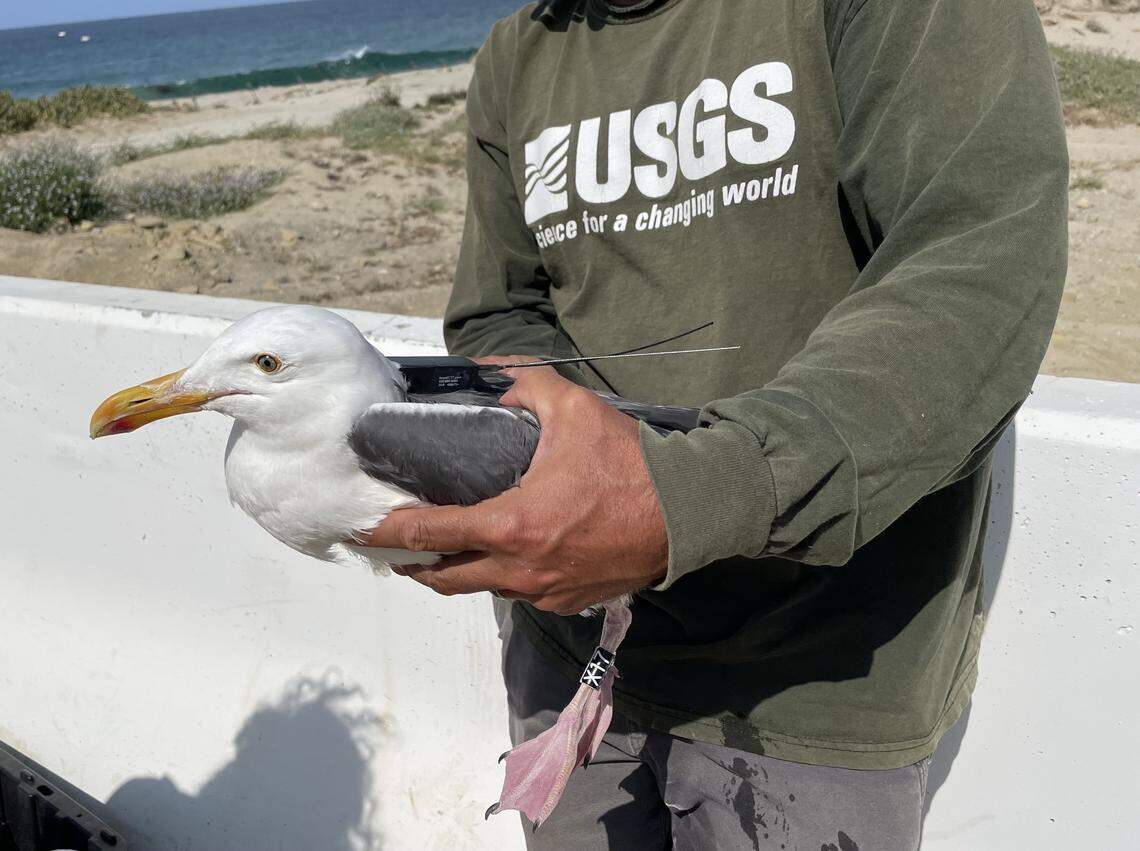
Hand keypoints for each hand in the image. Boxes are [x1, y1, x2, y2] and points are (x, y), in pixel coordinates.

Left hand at [359, 362, 668, 613]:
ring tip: (448, 549)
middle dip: (414, 564)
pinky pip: (522, 594)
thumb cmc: (631, 464)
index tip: (364, 528)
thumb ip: (525, 384)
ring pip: (483, 590)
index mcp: (511, 525)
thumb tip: (496, 370)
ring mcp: (546, 592)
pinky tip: (508, 554)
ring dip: (459, 572)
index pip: (430, 535)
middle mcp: (520, 569)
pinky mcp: (570, 601)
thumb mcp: (573, 409)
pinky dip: (503, 577)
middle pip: (444, 579)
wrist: (690, 512)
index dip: (389, 532)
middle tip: (398, 545)